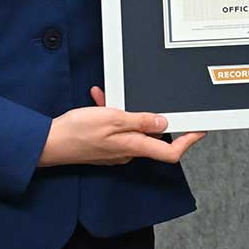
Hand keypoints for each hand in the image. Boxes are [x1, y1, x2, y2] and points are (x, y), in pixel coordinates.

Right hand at [38, 86, 205, 166]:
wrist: (49, 143)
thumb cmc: (76, 132)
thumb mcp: (112, 118)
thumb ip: (140, 120)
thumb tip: (164, 122)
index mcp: (133, 146)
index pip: (170, 151)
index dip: (188, 141)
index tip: (199, 129)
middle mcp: (127, 152)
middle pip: (152, 136)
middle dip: (150, 114)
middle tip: (144, 98)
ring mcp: (115, 150)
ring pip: (131, 127)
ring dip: (126, 110)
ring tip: (110, 96)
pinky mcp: (104, 145)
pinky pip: (116, 127)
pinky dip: (111, 113)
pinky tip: (100, 99)